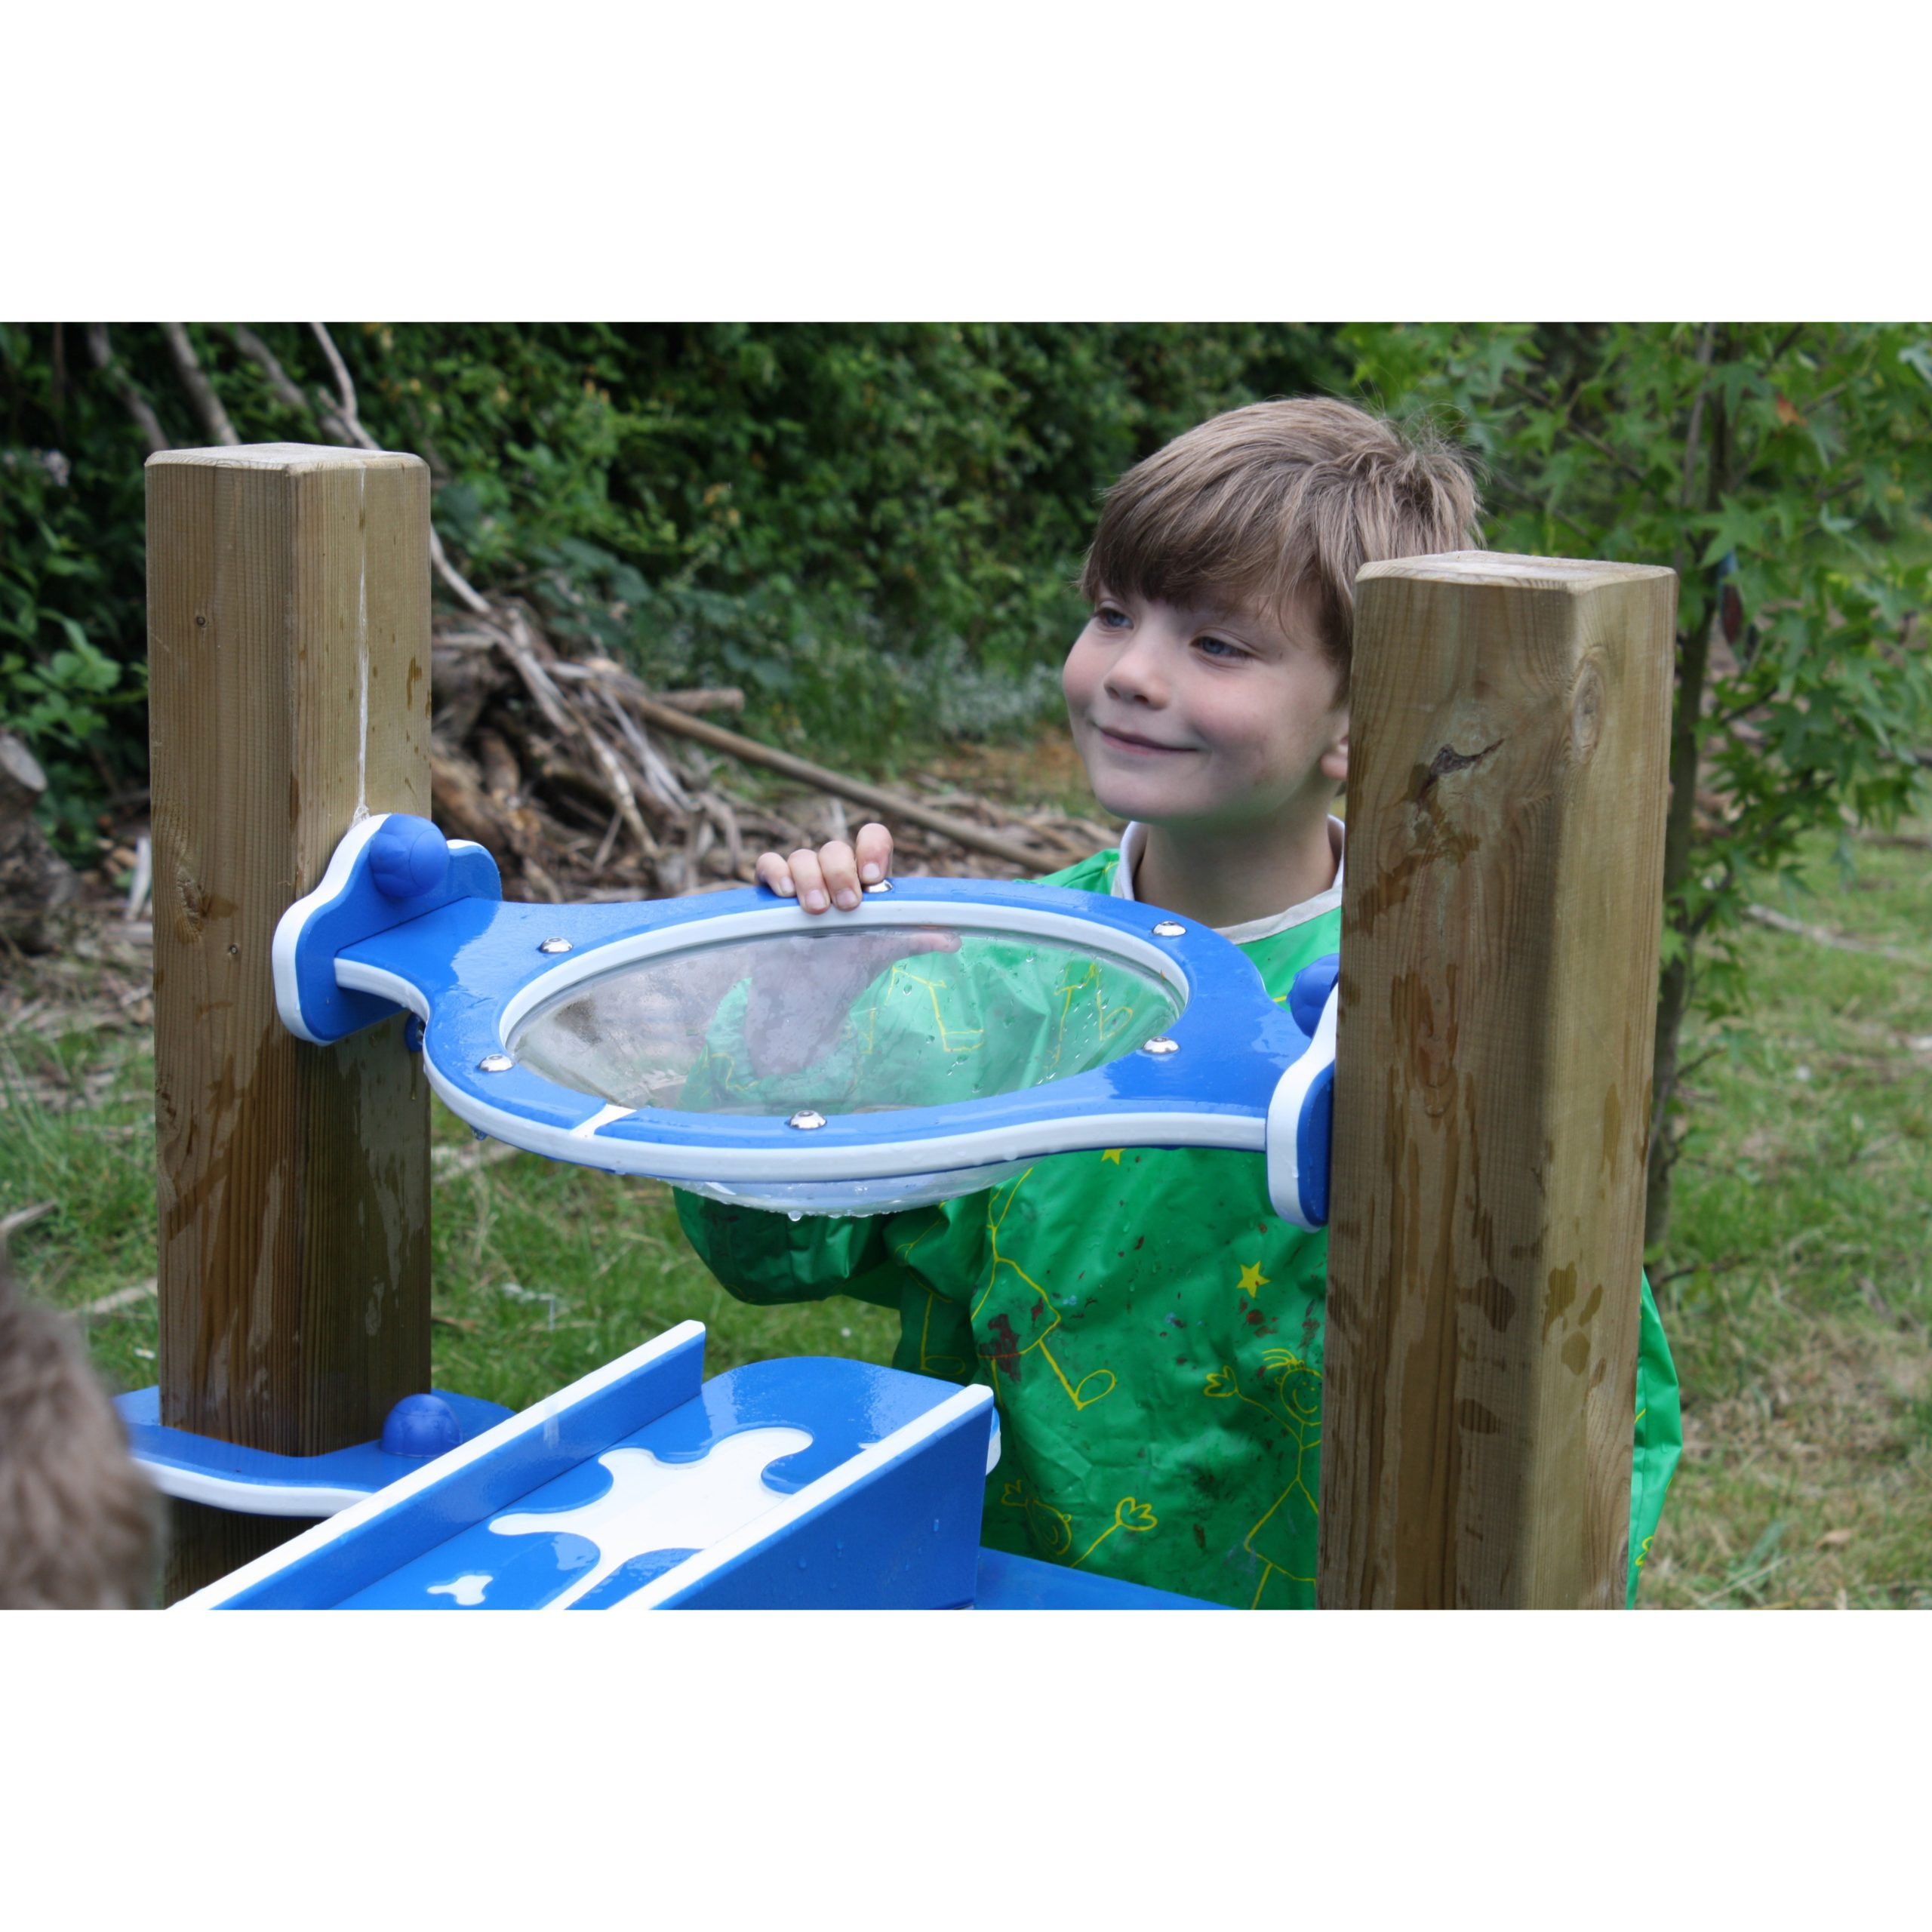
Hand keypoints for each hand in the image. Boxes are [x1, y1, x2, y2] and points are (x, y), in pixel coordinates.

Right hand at [743, 823, 957, 1078]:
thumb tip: (953, 939)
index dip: (872, 848)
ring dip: (810, 878)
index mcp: (864, 879)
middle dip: (840, 874)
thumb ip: (914, 938)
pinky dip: (776, 872)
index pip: (872, 840)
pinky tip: (785, 894)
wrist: (806, 998)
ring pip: (803, 855)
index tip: (872, 878)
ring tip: (816, 911)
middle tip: (846, 907)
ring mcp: (802, 881)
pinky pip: (768, 865)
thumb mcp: (881, 952)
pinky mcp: (772, 894)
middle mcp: (834, 874)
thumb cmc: (846, 968)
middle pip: (835, 849)